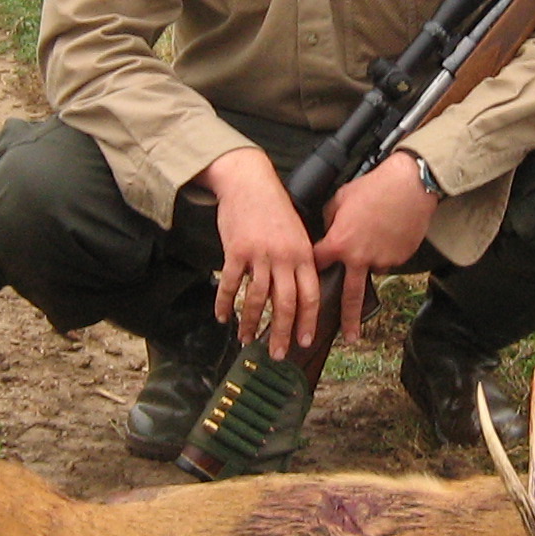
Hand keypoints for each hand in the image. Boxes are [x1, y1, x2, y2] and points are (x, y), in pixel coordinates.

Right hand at [197, 146, 318, 357]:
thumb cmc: (273, 208)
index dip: (308, 322)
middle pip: (286, 304)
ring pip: (257, 298)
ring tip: (246, 339)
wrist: (249, 181)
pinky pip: (230, 284)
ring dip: (251, 323)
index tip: (305, 342)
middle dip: (281, 333)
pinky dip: (226, 304)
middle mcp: (284, 257)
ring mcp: (259, 254)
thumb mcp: (296, 233)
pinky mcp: (236, 250)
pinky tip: (223, 317)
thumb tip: (298, 294)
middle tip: (276, 353)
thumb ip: (298, 262)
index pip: (311, 295)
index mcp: (304, 253)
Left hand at [314, 153, 440, 343]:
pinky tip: (391, 230)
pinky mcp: (401, 257)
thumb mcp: (340, 199)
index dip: (313, 267)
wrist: (409, 185)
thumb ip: (331, 220)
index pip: (319, 264)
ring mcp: (383, 260)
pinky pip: (390, 258)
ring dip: (372, 259)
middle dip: (348, 320)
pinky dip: (388, 248)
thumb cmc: (373, 187)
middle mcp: (359, 258)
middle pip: (350, 297)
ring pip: (373, 268)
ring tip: (378, 233)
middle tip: (347, 338)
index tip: (307, 280)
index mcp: (340, 243)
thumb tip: (329, 229)